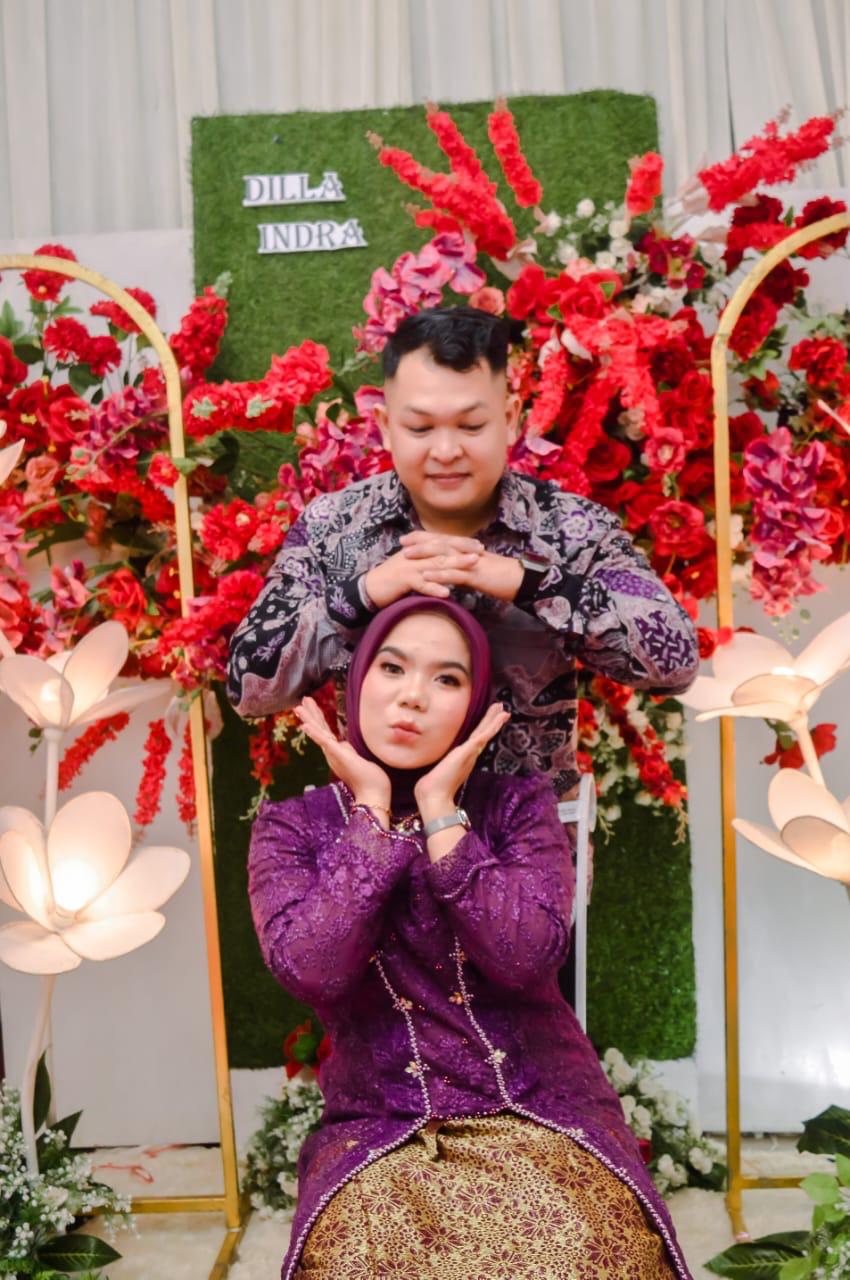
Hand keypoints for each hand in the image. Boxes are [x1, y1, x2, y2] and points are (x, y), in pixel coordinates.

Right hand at [294, 697, 391, 817]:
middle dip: (311, 714)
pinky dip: (314, 733)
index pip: (324, 731)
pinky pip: (324, 742)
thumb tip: (343, 743)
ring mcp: (334, 755)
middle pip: (319, 729)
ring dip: (309, 719)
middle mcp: (331, 753)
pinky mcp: (339, 756)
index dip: (317, 718)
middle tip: (301, 701)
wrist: (373, 794)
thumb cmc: (368, 778)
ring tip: (299, 707)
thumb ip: (347, 751)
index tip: (310, 705)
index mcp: (336, 752)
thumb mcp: (356, 759)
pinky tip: (305, 725)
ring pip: (319, 732)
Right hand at [365, 537, 482, 607]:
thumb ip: (427, 563)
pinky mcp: (403, 580)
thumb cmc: (392, 580)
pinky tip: (447, 593)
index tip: (479, 545)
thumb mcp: (411, 567)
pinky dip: (434, 588)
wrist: (370, 588)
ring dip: (456, 565)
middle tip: (481, 552)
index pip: (442, 542)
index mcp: (417, 549)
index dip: (461, 543)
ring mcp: (409, 565)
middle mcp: (415, 554)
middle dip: (463, 550)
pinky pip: (421, 584)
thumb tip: (446, 565)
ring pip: (436, 564)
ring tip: (473, 565)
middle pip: (443, 550)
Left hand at [409, 541, 523, 602]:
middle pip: (439, 543)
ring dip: (424, 555)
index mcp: (467, 550)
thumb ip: (464, 571)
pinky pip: (454, 574)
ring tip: (406, 556)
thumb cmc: (502, 578)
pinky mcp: (475, 575)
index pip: (442, 540)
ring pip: (443, 555)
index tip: (408, 538)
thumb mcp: (479, 572)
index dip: (424, 538)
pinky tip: (425, 577)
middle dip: (419, 542)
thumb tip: (452, 575)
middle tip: (401, 542)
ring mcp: (470, 562)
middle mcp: (466, 552)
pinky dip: (438, 575)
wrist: (521, 580)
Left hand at [414, 702, 510, 822]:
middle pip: (484, 734)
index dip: (485, 730)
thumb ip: (441, 769)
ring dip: (495, 720)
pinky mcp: (468, 752)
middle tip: (502, 709)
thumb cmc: (433, 788)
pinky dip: (492, 727)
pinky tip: (499, 718)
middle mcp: (470, 756)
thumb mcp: (438, 772)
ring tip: (503, 710)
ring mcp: (470, 754)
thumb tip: (435, 772)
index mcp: (464, 759)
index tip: (492, 721)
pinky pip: (483, 736)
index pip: (477, 740)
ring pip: (486, 733)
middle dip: (492, 721)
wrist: (435, 797)